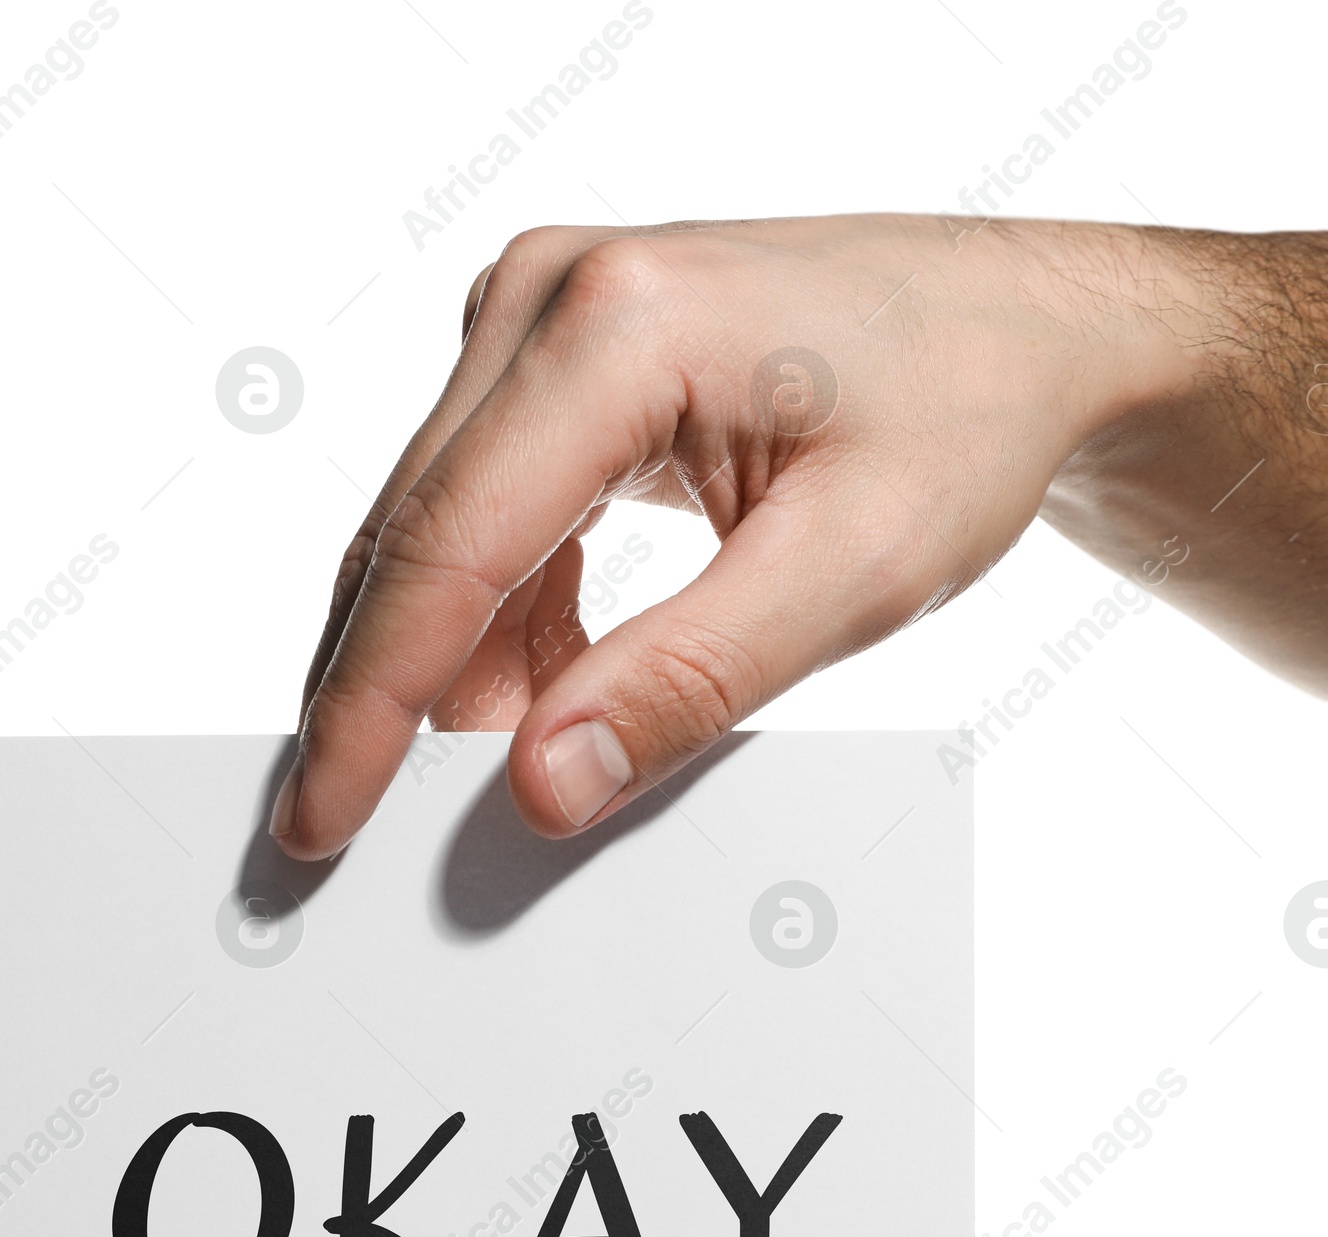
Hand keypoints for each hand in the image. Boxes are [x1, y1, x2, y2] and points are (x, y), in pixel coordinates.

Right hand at [270, 212, 1327, 860]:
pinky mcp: (552, 356)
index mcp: (618, 326)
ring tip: (488, 777)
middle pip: (411, 538)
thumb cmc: (963, 420)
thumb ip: (688, 682)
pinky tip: (548, 694)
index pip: (445, 548)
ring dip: (451, 669)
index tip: (316, 823)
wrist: (1020, 333)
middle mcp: (549, 295)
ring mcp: (540, 315)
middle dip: (380, 701)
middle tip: (350, 839)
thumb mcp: (853, 574)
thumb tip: (541, 784)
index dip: (368, 707)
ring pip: (436, 533)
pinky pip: (485, 514)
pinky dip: (503, 623)